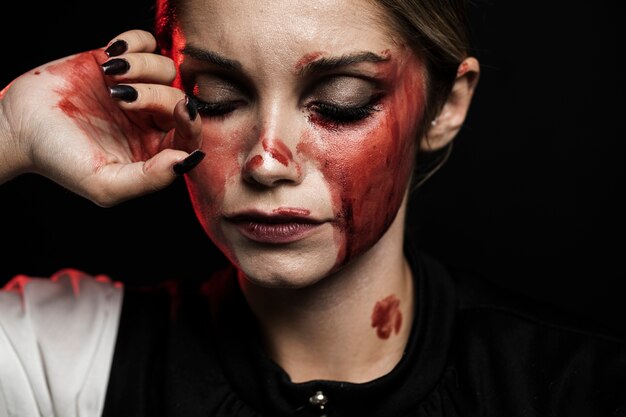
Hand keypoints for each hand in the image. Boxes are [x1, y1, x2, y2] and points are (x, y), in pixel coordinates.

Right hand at [0, 29, 202, 206]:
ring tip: (111, 74)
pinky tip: (111, 53)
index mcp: (155, 150)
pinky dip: (135, 42)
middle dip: (154, 95)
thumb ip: (149, 179)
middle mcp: (150, 119)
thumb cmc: (60, 161)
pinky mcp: (117, 61)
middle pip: (178, 97)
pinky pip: (146, 43)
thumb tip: (186, 160)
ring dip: (143, 66)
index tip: (182, 109)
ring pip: (165, 67)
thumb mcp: (105, 184)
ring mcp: (136, 88)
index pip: (190, 135)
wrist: (18, 126)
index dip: (193, 121)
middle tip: (119, 97)